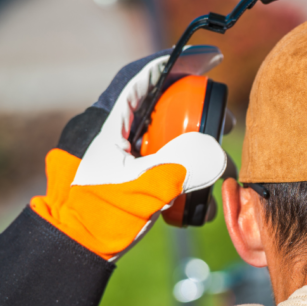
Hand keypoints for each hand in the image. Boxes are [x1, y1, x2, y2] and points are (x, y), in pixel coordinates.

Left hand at [30, 49, 227, 260]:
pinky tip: (205, 204)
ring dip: (204, 155)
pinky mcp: (143, 176)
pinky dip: (195, 181)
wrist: (80, 246)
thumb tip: (218, 155)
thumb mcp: (139, 187)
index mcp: (114, 122)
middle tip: (226, 125)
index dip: (178, 62)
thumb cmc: (97, 215)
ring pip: (176, 139)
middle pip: (168, 107)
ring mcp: (135, 155)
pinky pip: (176, 168)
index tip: (211, 59)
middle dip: (203, 115)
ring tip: (222, 173)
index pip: (146, 78)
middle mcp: (125, 132)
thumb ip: (177, 169)